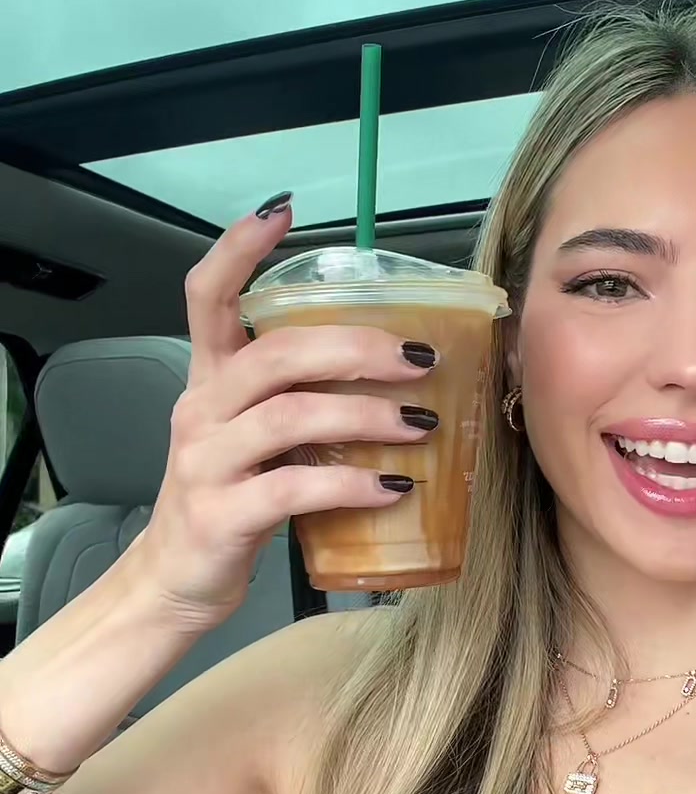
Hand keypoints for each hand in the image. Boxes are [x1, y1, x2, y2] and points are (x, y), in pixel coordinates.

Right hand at [136, 197, 438, 630]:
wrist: (175, 583)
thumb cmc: (232, 501)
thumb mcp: (256, 438)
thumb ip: (301, 399)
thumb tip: (396, 369)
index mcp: (210, 381)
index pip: (206, 297)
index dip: (237, 250)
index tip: (280, 210)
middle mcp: (201, 411)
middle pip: (275, 353)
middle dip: (356, 346)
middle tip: (420, 356)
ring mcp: (205, 463)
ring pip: (290, 416)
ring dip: (365, 414)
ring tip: (422, 423)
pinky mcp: (221, 516)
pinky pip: (294, 487)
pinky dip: (351, 483)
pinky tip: (393, 486)